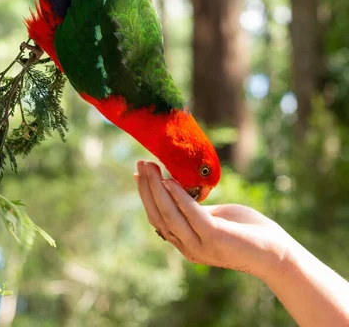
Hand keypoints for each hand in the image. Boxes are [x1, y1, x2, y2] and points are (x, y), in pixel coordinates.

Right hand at [135, 161, 289, 280]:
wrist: (276, 251)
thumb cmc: (246, 230)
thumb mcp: (215, 217)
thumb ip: (194, 209)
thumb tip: (176, 189)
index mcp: (186, 242)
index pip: (158, 219)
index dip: (146, 196)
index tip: (139, 174)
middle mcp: (189, 247)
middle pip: (158, 216)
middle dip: (147, 188)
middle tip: (140, 164)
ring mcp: (200, 244)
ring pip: (169, 215)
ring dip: (156, 189)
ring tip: (150, 167)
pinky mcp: (215, 237)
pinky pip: (191, 214)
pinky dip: (177, 196)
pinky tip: (169, 179)